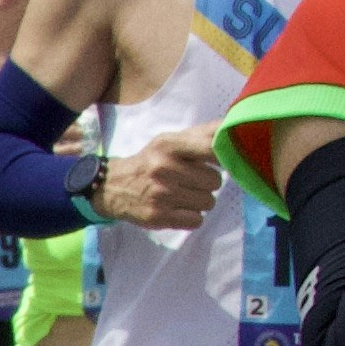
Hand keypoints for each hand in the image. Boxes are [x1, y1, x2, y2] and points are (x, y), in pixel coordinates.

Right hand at [93, 128, 220, 231]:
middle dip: (207, 183)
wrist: (111, 187)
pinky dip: (191, 217)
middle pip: (215, 181)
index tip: (223, 161)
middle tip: (191, 182)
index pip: (212, 148)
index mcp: (169, 145)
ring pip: (208, 202)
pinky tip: (178, 209)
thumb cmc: (150, 162)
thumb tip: (234, 125)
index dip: (225, 156)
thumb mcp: (169, 141)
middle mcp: (164, 168)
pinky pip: (196, 220)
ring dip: (200, 201)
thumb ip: (202, 134)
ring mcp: (161, 194)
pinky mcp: (158, 217)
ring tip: (183, 196)